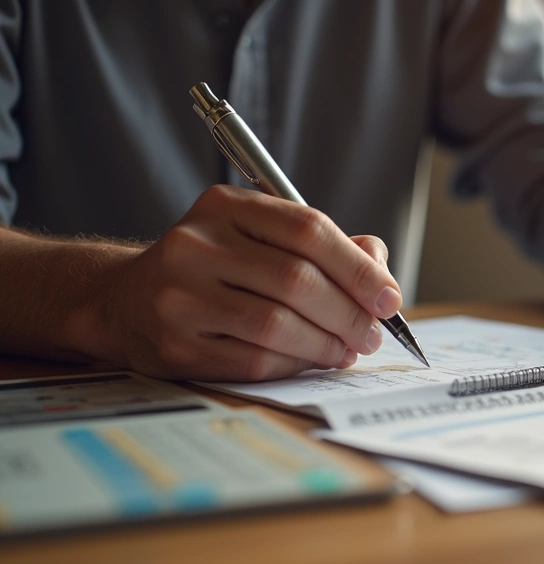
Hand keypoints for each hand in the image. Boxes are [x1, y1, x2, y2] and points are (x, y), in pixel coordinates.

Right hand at [105, 185, 400, 380]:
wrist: (126, 301)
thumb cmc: (215, 267)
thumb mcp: (261, 236)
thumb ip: (325, 246)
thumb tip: (380, 271)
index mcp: (224, 207)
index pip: (308, 230)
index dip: (358, 267)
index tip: (388, 297)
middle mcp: (196, 246)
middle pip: (297, 281)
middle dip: (349, 313)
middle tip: (372, 333)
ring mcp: (180, 297)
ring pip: (277, 326)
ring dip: (326, 344)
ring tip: (348, 350)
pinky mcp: (176, 346)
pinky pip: (254, 360)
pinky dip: (295, 364)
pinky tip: (312, 360)